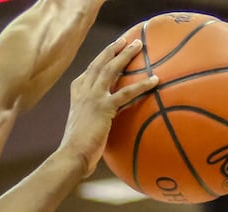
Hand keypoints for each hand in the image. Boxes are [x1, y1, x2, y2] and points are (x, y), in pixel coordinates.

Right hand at [57, 37, 157, 177]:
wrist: (72, 154)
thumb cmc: (76, 149)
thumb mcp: (82, 128)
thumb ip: (92, 121)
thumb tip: (103, 127)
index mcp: (77, 96)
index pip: (88, 73)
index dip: (99, 61)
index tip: (109, 52)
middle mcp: (83, 92)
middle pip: (99, 64)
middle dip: (112, 49)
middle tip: (126, 40)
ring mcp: (93, 98)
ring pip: (111, 70)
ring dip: (125, 55)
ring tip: (138, 45)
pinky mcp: (104, 107)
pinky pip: (126, 92)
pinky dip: (141, 85)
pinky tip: (155, 80)